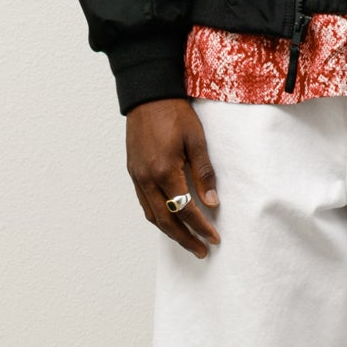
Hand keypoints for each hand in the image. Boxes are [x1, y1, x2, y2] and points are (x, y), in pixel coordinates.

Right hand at [125, 99, 220, 256]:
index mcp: (165, 171)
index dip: (200, 226)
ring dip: (170, 231)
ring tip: (187, 241)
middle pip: (166, 220)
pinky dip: (157, 216)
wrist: (147, 96)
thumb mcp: (196, 140)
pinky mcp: (133, 172)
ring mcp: (137, 176)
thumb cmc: (174, 114)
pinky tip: (169, 220)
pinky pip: (144, 203)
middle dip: (184, 238)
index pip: (185, 209)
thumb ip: (204, 173)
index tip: (214, 238)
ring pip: (152, 215)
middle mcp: (147, 178)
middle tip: (201, 251)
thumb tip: (212, 202)